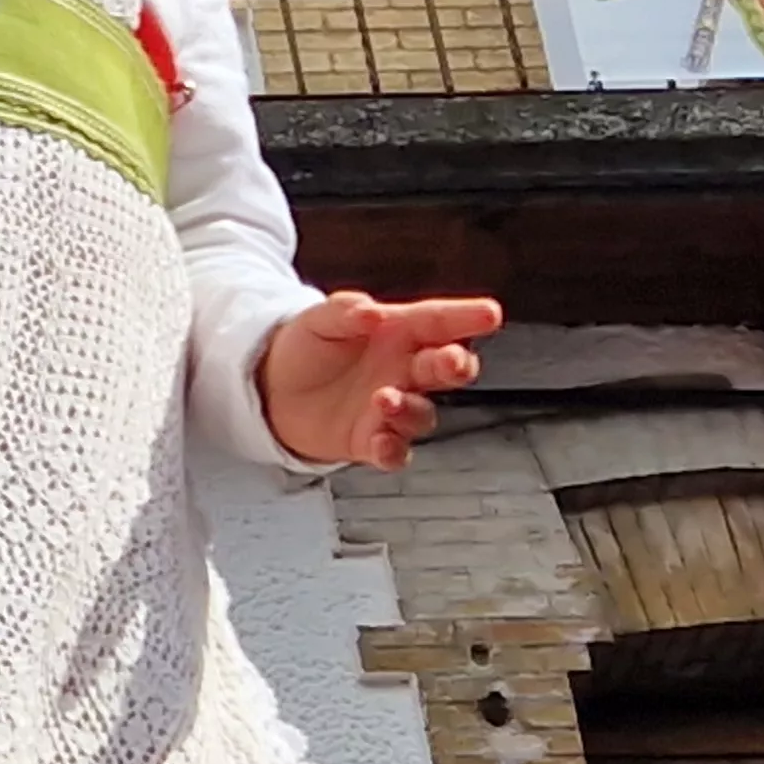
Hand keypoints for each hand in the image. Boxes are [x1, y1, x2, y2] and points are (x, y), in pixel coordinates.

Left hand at [257, 291, 503, 469]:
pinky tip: (382, 442)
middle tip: (454, 362)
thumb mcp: (319, 319)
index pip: (437, 322)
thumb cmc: (306, 347)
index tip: (490, 313)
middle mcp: (403, 371)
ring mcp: (391, 408)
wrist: (273, 388)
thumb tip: (371, 313)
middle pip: (443, 369)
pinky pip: (395, 451)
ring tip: (384, 397)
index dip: (465, 317)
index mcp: (397, 333)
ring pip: (422, 414)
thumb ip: (344, 311)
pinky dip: (393, 450)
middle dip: (456, 365)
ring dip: (411, 408)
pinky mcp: (371, 441)